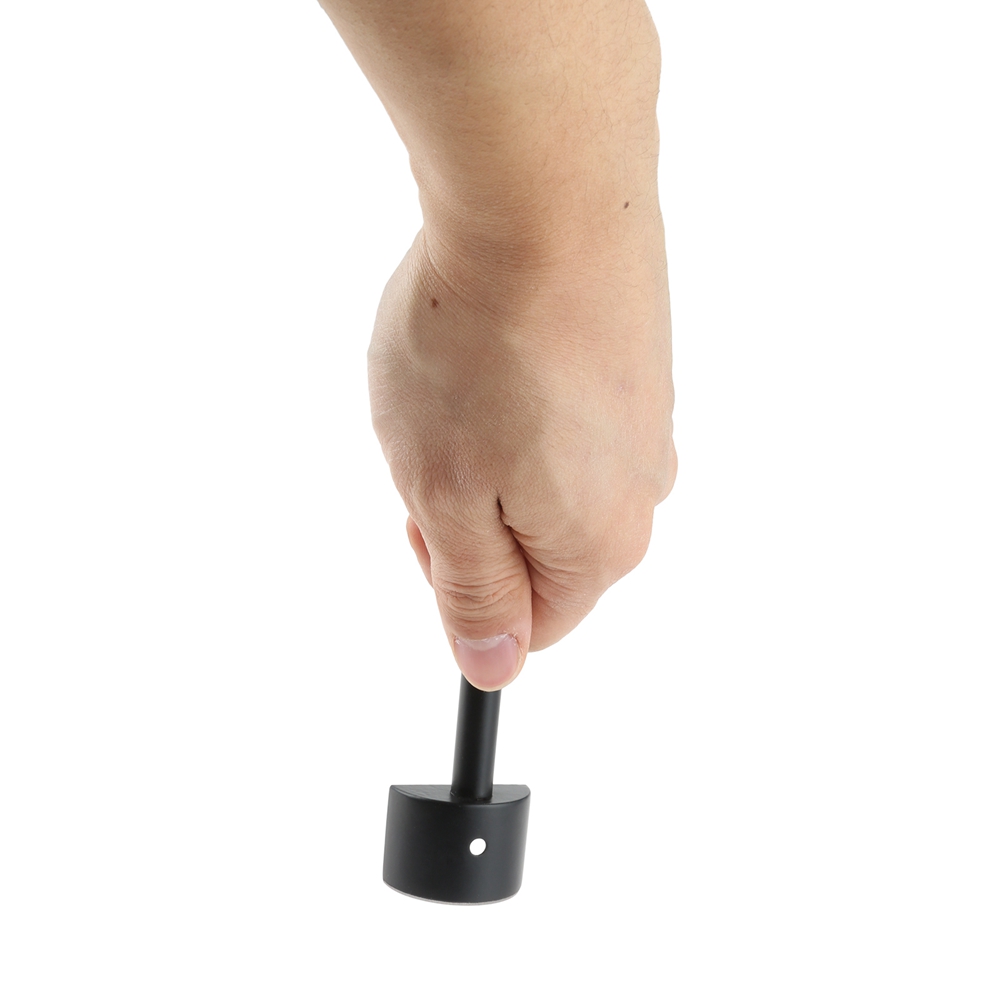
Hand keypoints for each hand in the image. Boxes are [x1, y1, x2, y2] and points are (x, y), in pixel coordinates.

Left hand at [368, 220, 675, 689]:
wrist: (545, 195)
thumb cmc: (484, 350)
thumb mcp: (447, 497)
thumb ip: (475, 594)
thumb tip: (494, 667)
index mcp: (599, 545)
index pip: (531, 625)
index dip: (459, 582)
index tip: (426, 511)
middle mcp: (643, 491)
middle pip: (537, 546)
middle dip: (474, 508)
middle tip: (438, 436)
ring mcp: (649, 420)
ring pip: (546, 474)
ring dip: (492, 444)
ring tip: (467, 378)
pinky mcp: (640, 361)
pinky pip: (567, 411)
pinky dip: (521, 392)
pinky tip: (500, 341)